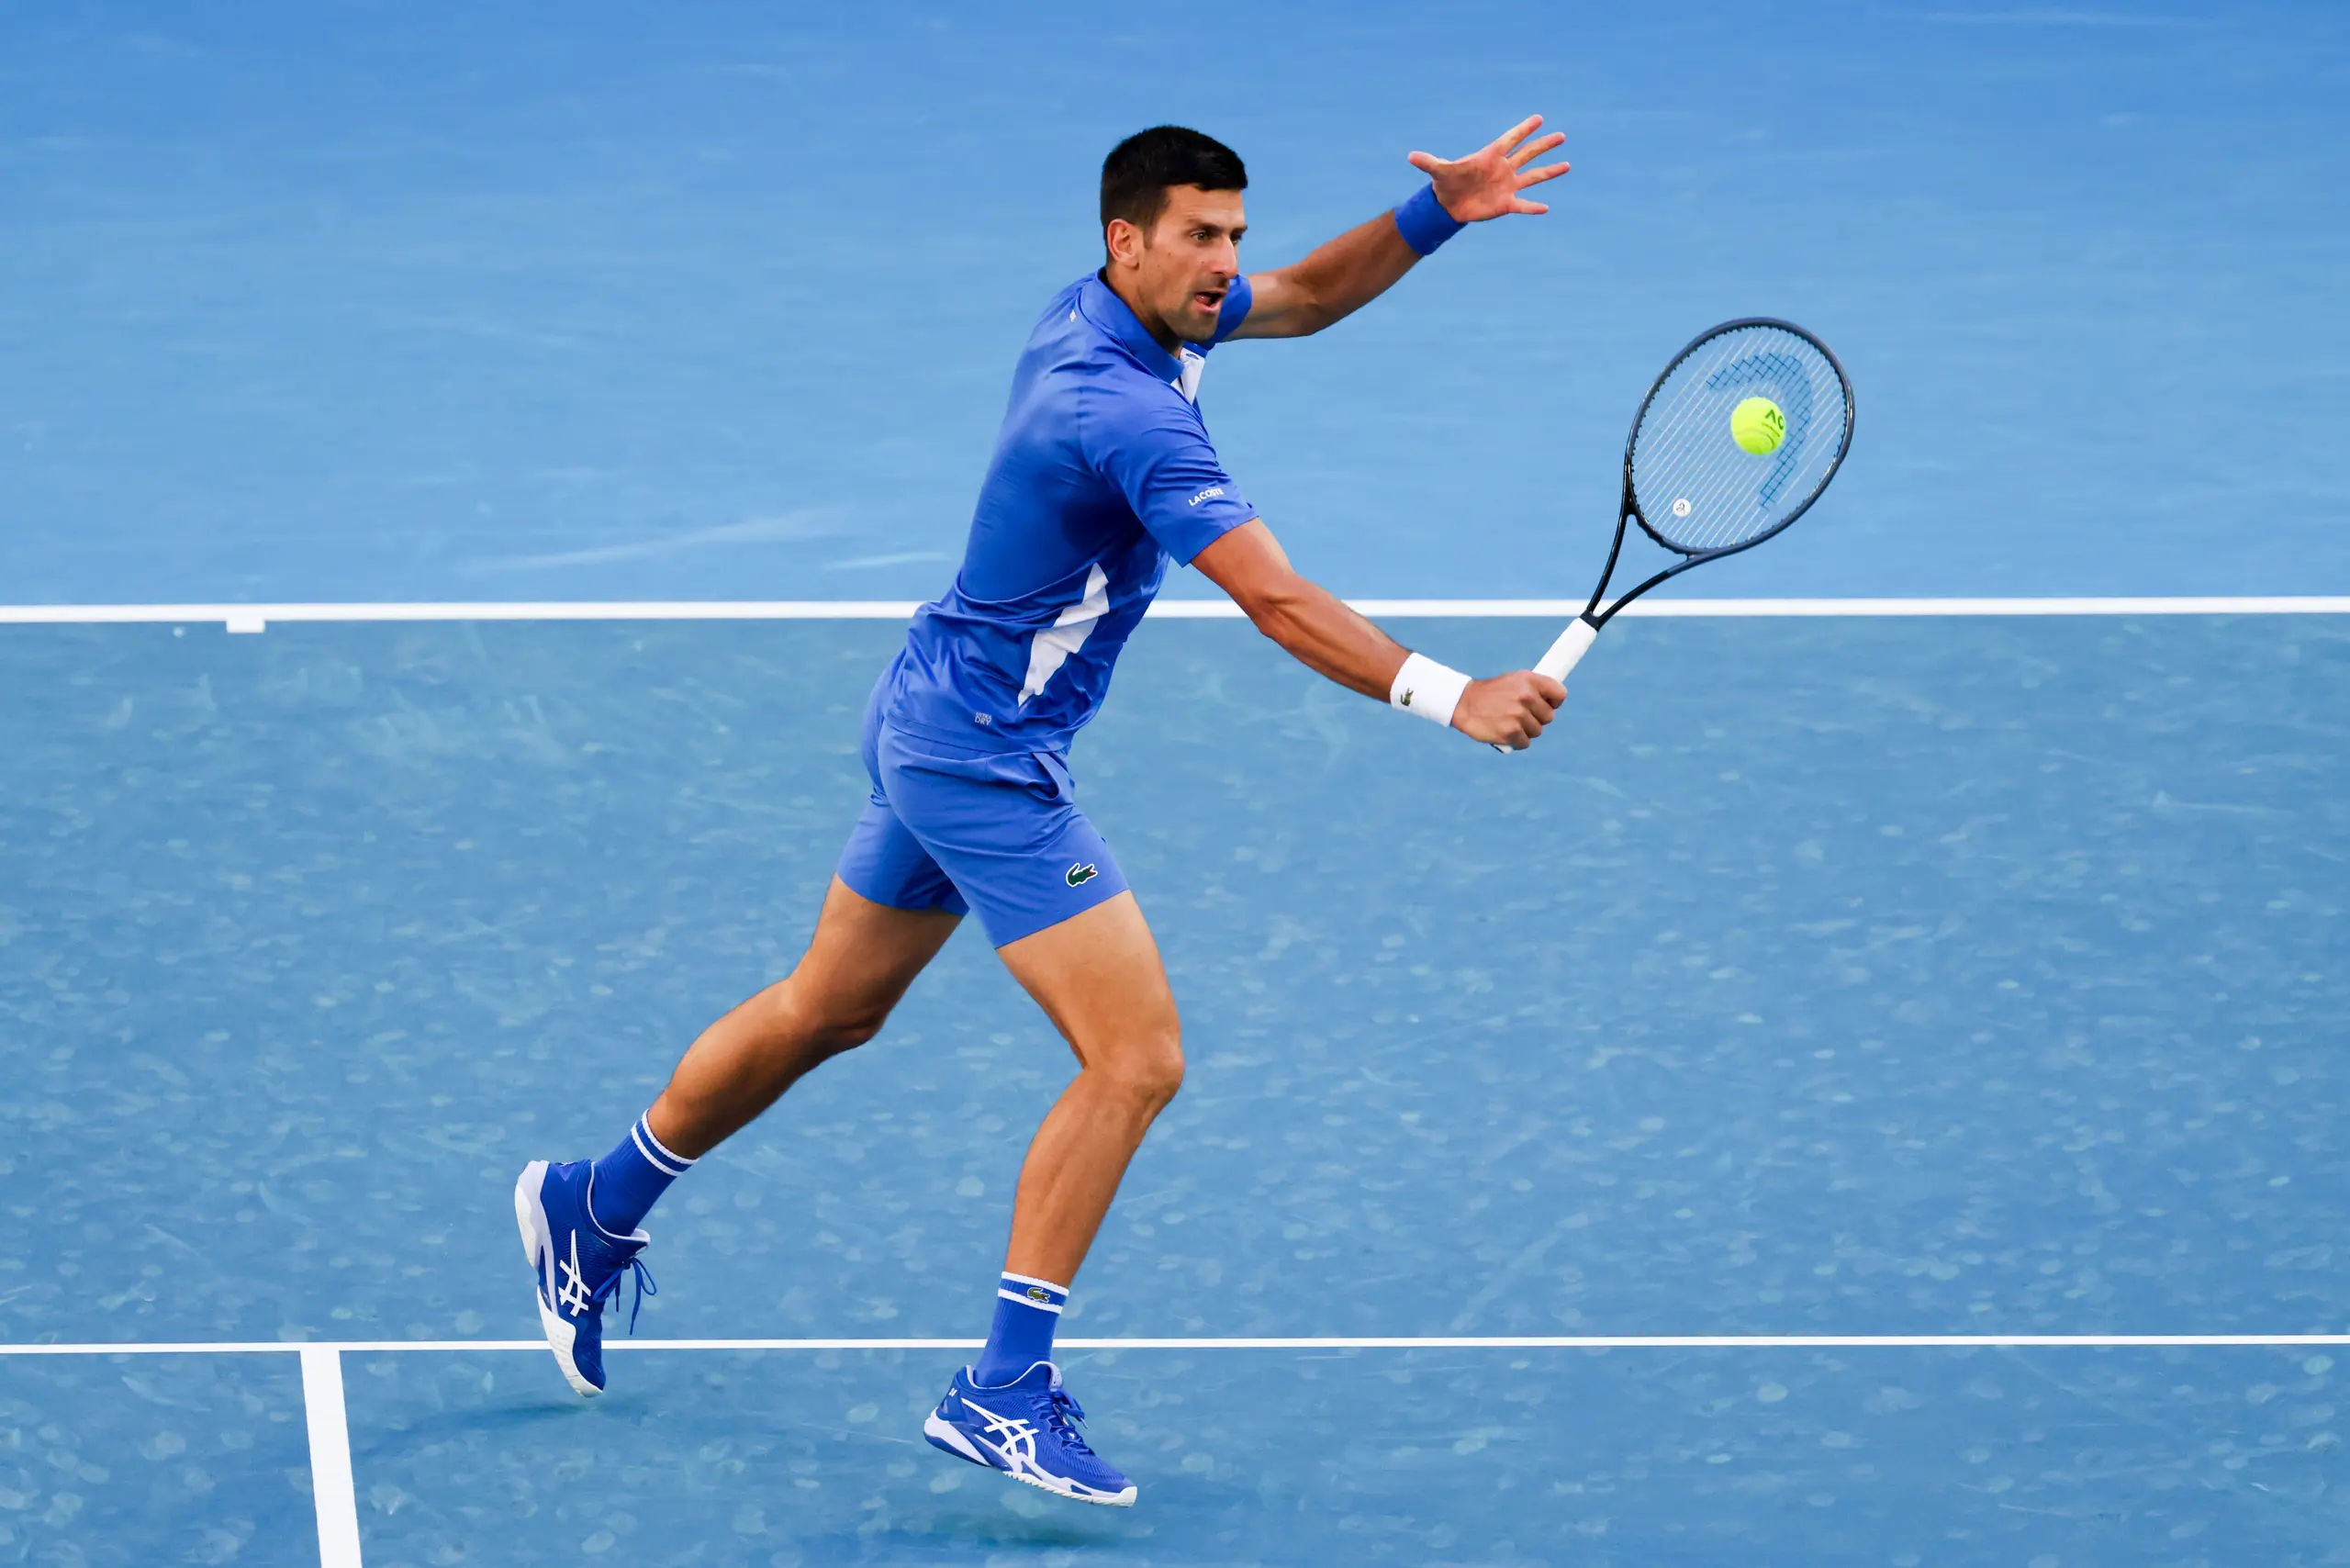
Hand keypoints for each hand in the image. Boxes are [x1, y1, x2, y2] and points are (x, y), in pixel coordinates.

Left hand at [1408, 114, 1569, 223]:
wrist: (1450, 204)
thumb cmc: (1446, 182)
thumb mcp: (1437, 171)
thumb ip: (1428, 162)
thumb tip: (1410, 157)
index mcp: (1490, 156)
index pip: (1510, 140)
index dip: (1523, 130)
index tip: (1539, 119)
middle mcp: (1503, 168)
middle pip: (1527, 154)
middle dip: (1543, 146)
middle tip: (1561, 136)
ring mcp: (1507, 185)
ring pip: (1532, 176)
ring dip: (1549, 171)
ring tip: (1566, 165)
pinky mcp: (1506, 203)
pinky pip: (1523, 204)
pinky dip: (1532, 207)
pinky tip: (1545, 208)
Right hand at [1452, 671, 1565, 748]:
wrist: (1463, 703)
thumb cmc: (1491, 693)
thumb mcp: (1513, 681)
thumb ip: (1533, 689)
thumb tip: (1553, 702)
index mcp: (1529, 680)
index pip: (1560, 694)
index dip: (1554, 702)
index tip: (1546, 705)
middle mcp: (1526, 696)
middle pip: (1549, 717)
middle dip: (1537, 719)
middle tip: (1520, 715)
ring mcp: (1518, 715)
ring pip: (1537, 731)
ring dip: (1525, 731)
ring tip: (1509, 722)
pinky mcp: (1511, 732)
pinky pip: (1525, 743)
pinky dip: (1516, 741)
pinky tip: (1505, 732)